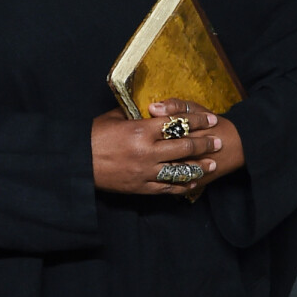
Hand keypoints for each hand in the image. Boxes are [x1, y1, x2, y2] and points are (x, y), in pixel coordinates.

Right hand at [90, 98, 243, 195]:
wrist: (77, 163)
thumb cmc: (92, 137)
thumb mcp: (114, 118)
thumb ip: (135, 113)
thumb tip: (151, 108)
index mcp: (141, 130)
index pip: (177, 123)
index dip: (197, 121)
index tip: (210, 120)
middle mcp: (147, 151)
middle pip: (184, 147)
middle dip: (204, 144)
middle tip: (219, 141)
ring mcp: (145, 171)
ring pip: (179, 170)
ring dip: (198, 166)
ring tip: (212, 164)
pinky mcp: (140, 187)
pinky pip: (166, 188)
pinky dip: (182, 185)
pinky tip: (193, 183)